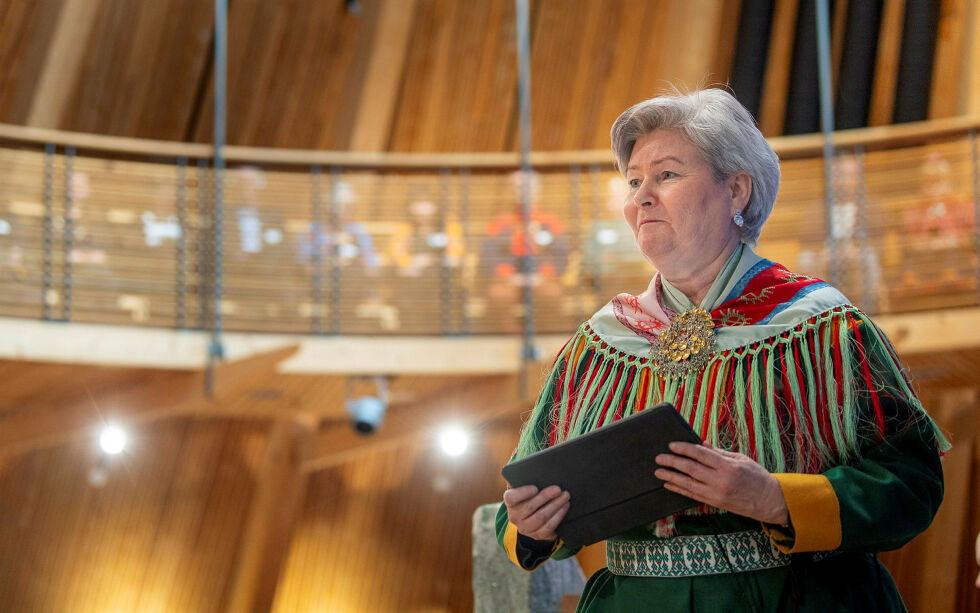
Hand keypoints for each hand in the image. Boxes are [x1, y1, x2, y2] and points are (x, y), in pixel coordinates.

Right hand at [503, 484, 570, 541]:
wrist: (533, 515)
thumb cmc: (531, 495)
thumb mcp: (526, 487)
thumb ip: (527, 478)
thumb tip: (538, 468)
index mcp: (510, 502)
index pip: (511, 498)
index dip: (523, 493)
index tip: (535, 487)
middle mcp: (514, 516)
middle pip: (530, 507)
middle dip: (545, 497)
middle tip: (558, 488)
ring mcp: (525, 528)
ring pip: (541, 517)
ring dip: (555, 505)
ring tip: (565, 496)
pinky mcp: (537, 535)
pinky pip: (549, 526)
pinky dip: (559, 515)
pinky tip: (565, 506)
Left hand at [655, 442, 788, 524]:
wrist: (769, 501)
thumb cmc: (756, 476)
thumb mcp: (740, 459)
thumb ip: (719, 452)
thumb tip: (702, 444)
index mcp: (727, 466)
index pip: (701, 454)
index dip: (684, 448)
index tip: (672, 445)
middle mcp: (720, 481)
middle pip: (691, 469)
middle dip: (672, 462)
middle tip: (659, 458)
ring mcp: (716, 494)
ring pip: (688, 484)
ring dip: (671, 477)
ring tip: (658, 472)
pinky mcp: (715, 503)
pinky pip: (692, 495)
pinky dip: (679, 489)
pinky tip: (669, 484)